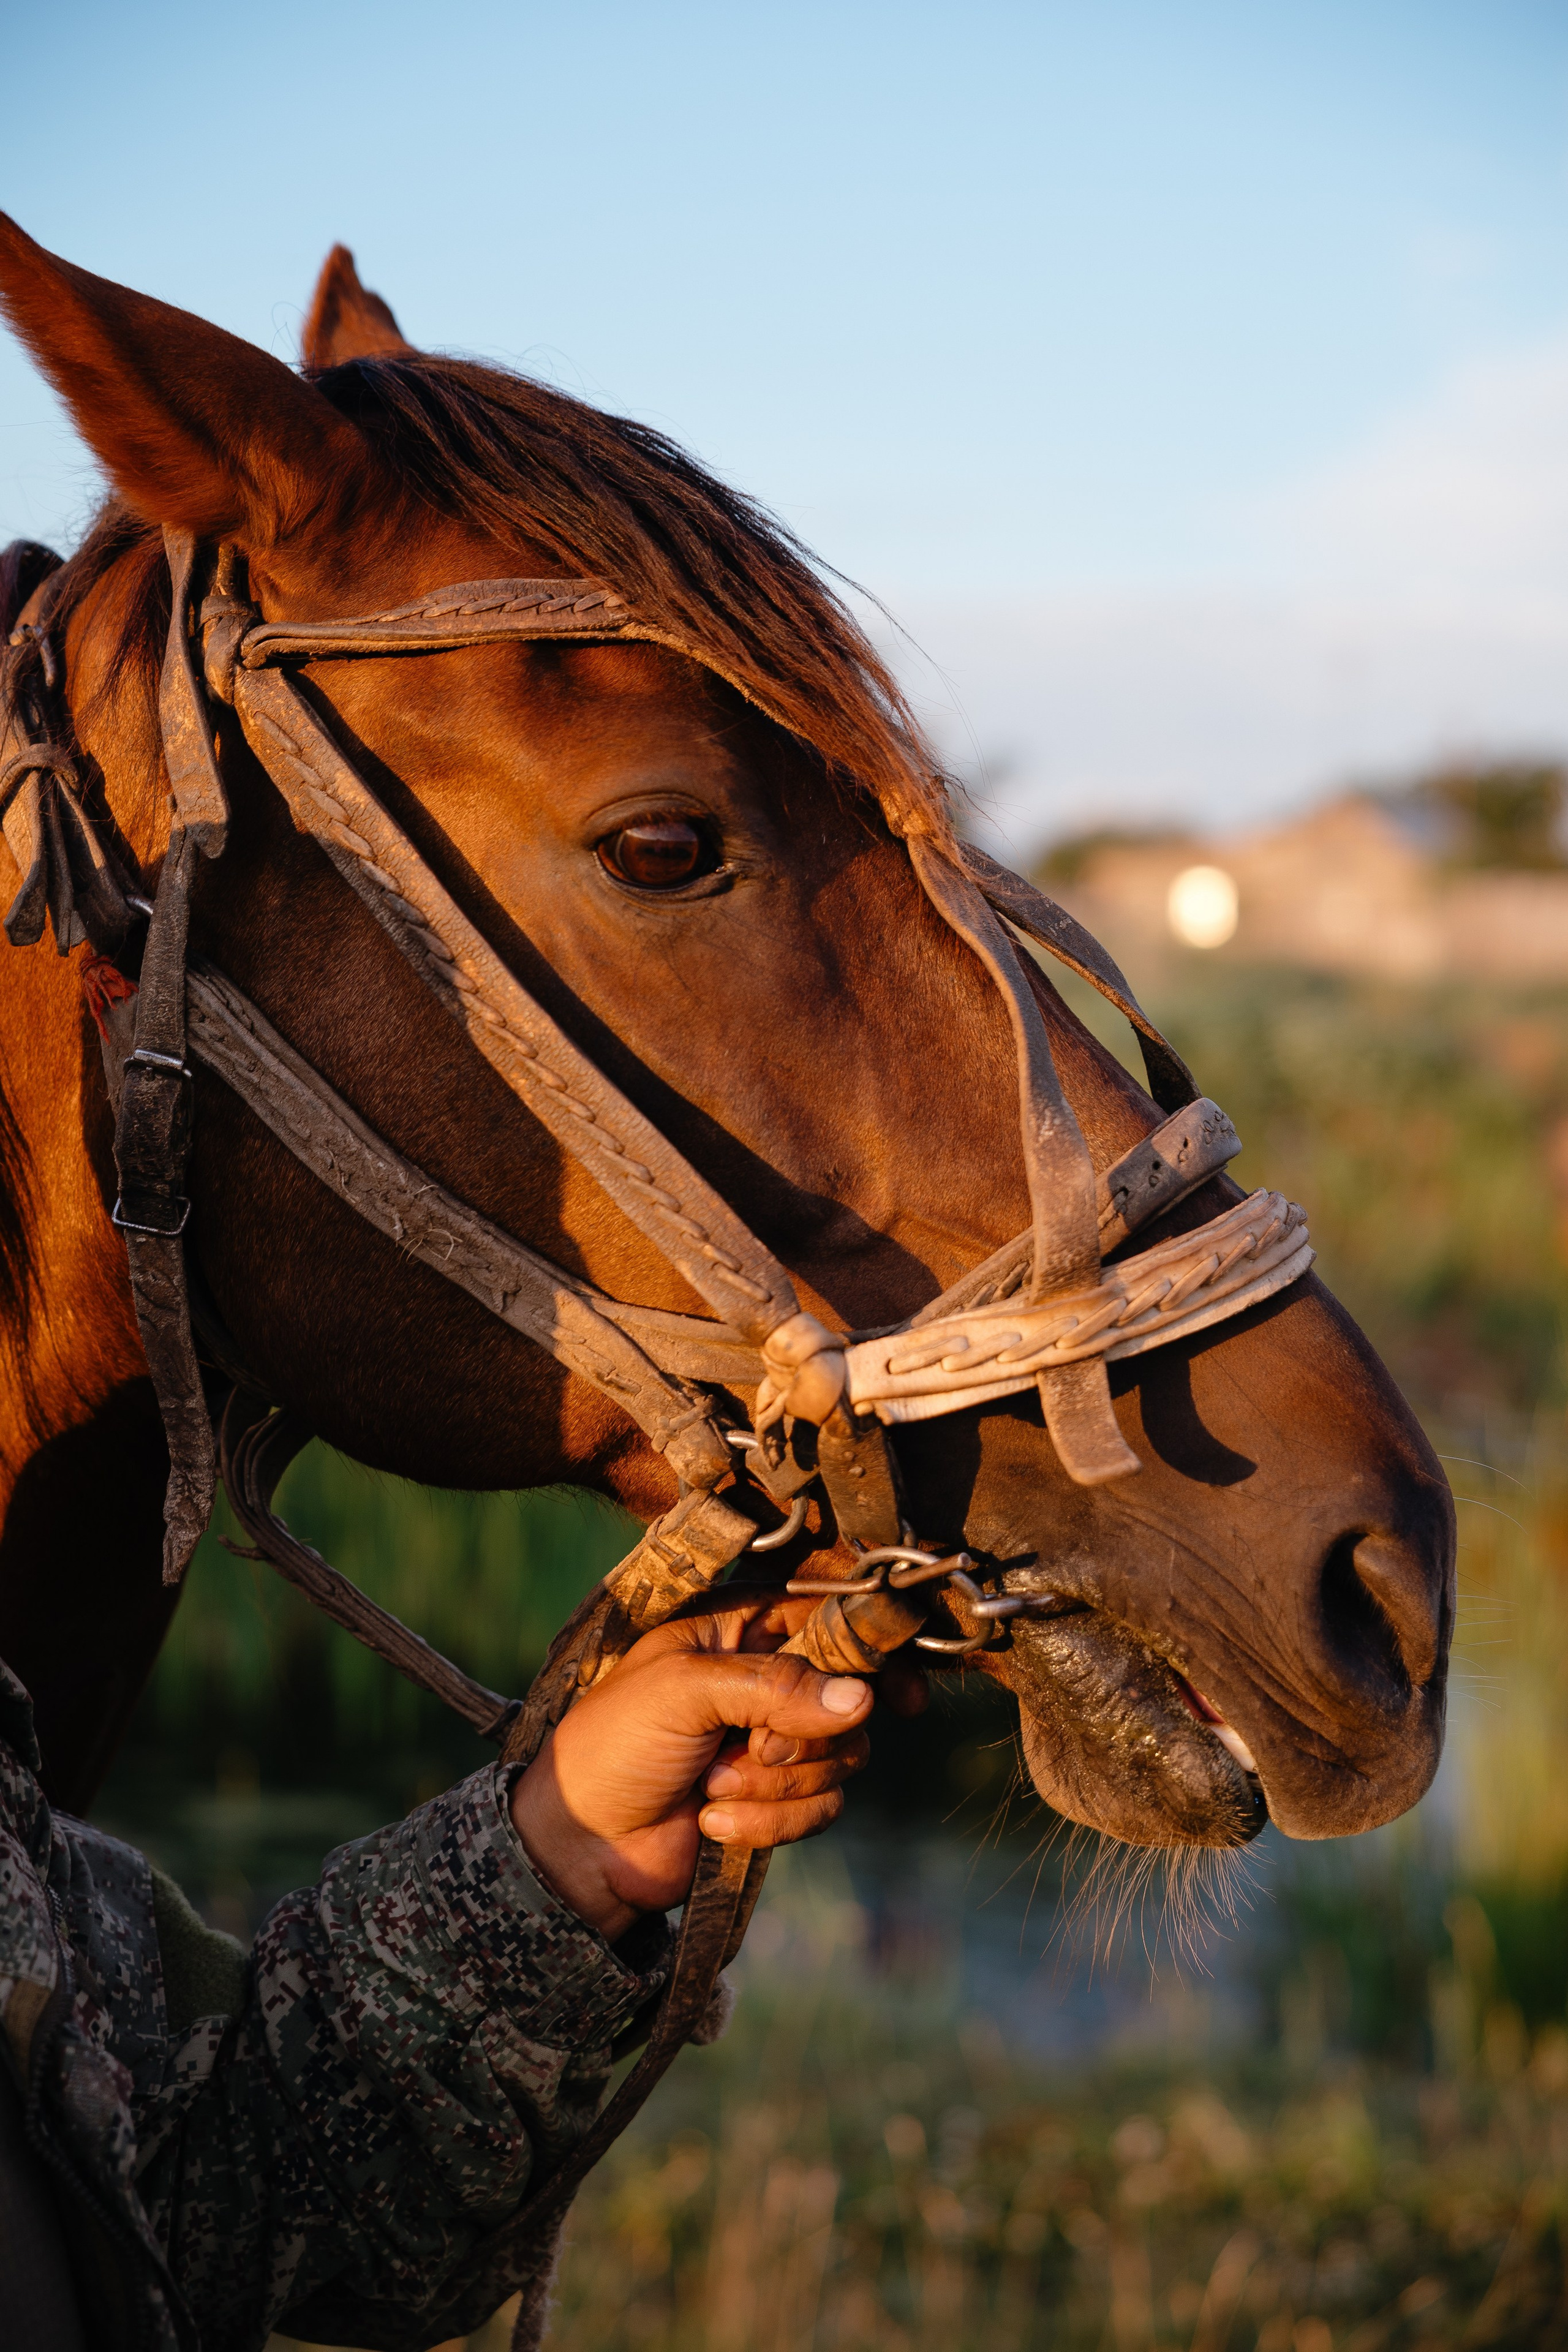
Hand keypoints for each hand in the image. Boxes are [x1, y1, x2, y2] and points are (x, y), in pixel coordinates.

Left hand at [510, 1597, 880, 1941]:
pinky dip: (769, 1822)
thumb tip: (861, 1699)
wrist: (580, 1846)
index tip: (901, 1695)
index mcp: (739, 1626)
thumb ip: (773, 1685)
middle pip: (848, 1696)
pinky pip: (823, 1806)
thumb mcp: (682, 1692)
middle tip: (746, 1747)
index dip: (871, 1649)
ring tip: (711, 1786)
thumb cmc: (614, 1744)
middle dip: (799, 1736)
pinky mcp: (779, 1798)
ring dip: (775, 1784)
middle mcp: (767, 1676)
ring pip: (843, 1755)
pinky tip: (712, 1823)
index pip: (829, 1616)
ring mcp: (775, 1738)